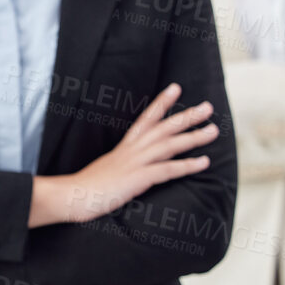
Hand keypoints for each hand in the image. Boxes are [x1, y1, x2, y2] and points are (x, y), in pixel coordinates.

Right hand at [32, 83, 217, 226]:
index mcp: (125, 147)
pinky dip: (187, 165)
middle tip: (208, 107)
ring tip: (213, 131)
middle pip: (164, 128)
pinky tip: (203, 162)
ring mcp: (135, 163)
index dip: (162, 103)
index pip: (146, 118)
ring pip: (169, 145)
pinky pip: (167, 170)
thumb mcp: (108, 169)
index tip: (176, 88)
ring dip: (193, 137)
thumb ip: (123, 164)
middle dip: (187, 116)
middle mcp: (132, 150)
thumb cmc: (87, 187)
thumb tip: (133, 166)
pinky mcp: (137, 179)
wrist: (71, 196)